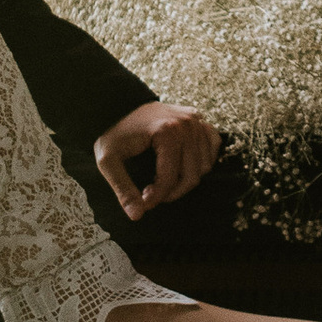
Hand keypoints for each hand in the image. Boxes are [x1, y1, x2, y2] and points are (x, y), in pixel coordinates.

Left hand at [95, 100, 221, 219]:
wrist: (120, 105)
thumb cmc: (114, 134)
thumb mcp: (108, 160)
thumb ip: (122, 188)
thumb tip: (137, 216)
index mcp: (166, 132)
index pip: (170, 178)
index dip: (157, 197)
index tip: (144, 202)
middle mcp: (186, 125)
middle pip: (191, 176)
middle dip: (172, 192)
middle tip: (153, 192)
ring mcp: (196, 121)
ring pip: (204, 166)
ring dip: (186, 179)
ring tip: (163, 179)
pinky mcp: (200, 120)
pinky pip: (212, 147)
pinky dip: (202, 160)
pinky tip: (182, 164)